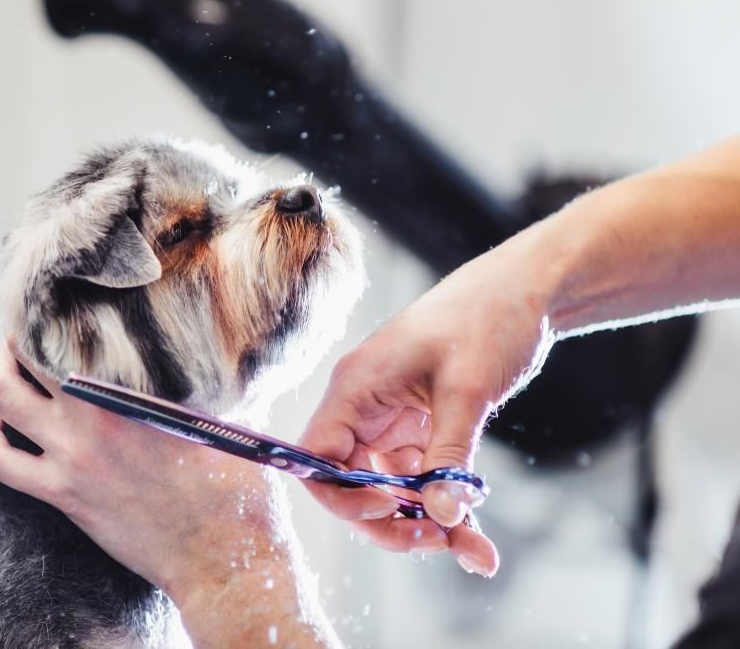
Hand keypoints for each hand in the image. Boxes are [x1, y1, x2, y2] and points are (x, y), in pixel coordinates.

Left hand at [0, 338, 339, 647]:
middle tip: (24, 331)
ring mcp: (73, 457)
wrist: (224, 557)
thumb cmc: (238, 488)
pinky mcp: (64, 495)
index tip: (56, 304)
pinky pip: (1, 462)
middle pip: (26, 354)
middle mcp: (96, 416)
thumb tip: (205, 353)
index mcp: (137, 389)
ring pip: (1, 400)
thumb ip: (204, 382)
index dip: (56, 310)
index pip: (76, 331)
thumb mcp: (228, 416)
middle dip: (17, 337)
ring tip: (4, 368)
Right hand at [299, 235, 560, 576]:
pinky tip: (476, 540)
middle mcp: (364, 407)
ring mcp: (390, 419)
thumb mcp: (467, 390)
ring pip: (388, 489)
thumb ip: (448, 456)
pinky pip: (419, 480)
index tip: (389, 511)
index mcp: (356, 387)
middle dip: (389, 521)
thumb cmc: (488, 320)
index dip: (341, 496)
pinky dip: (445, 508)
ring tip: (474, 549)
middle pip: (349, 484)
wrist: (524, 292)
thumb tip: (441, 516)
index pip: (316, 457)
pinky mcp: (417, 428)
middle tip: (436, 540)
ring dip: (424, 524)